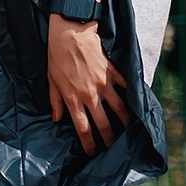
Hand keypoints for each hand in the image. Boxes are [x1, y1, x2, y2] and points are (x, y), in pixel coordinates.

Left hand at [47, 15, 128, 154]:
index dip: (89, 144)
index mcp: (73, 99)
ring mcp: (104, 84)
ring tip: (128, 131)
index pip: (83, 129)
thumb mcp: (51, 81)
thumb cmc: (57, 56)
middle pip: (104, 124)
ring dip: (125, 122)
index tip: (93, 153)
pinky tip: (134, 104)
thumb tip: (56, 118)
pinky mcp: (112, 72)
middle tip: (113, 148)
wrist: (70, 33)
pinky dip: (130, 96)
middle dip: (110, 139)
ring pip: (119, 109)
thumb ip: (56, 101)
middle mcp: (90, 95)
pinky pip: (125, 87)